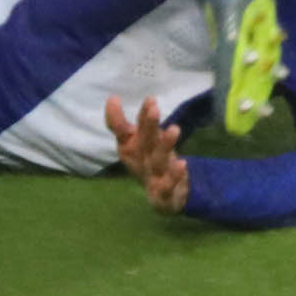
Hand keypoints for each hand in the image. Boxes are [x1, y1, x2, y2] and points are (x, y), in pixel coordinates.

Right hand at [105, 95, 189, 215]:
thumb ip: (135, 120)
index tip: (115, 98)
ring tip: (174, 129)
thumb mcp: (142, 139)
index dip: (117, 118)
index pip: (122, 131)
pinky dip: (174, 176)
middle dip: (148, 125)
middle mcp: (138, 162)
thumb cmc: (150, 161)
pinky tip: (183, 164)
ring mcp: (151, 179)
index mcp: (129, 148)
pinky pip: (168, 185)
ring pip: (158, 161)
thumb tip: (112, 99)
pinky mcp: (164, 195)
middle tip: (154, 107)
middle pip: (144, 142)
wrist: (164, 197)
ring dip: (165, 146)